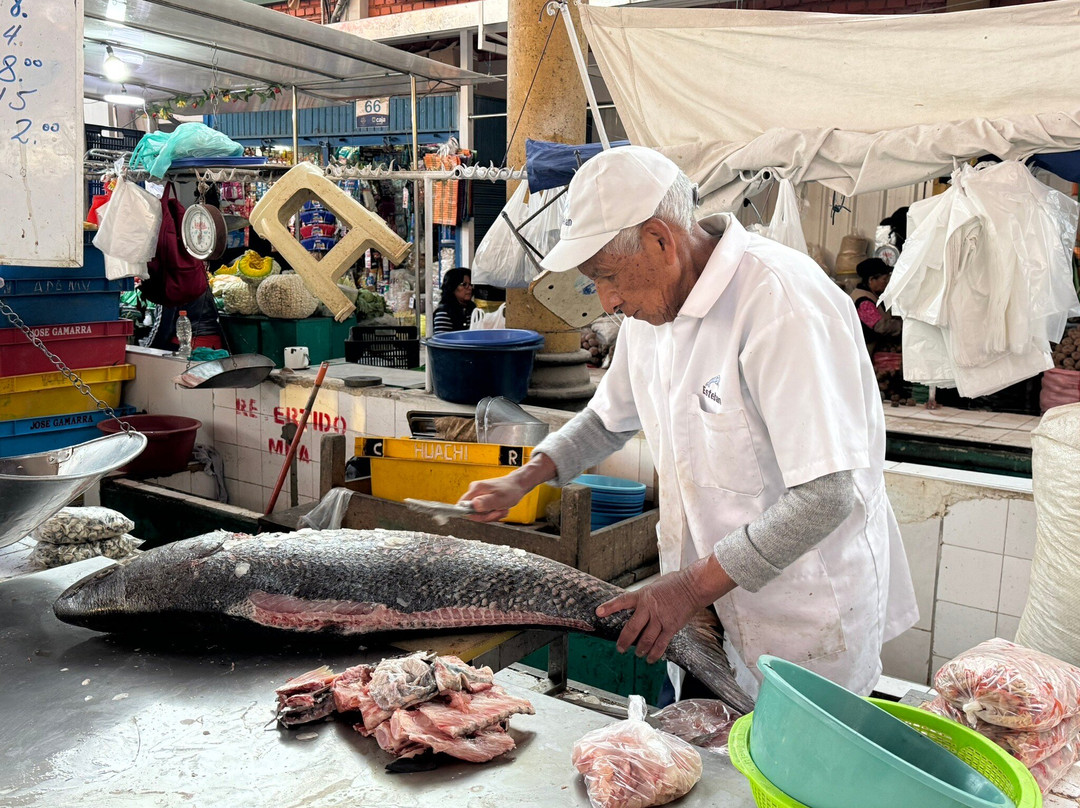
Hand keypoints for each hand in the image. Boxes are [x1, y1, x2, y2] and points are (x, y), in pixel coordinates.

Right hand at [461, 453, 557, 522]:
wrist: (518, 485)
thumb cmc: (510, 490)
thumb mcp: (499, 499)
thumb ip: (485, 503)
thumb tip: (473, 506)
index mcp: (476, 489)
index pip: (462, 505)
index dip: (472, 514)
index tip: (484, 515)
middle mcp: (475, 491)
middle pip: (472, 512)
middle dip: (486, 516)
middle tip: (497, 511)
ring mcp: (479, 495)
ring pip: (480, 513)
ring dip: (492, 515)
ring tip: (501, 508)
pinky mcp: (484, 499)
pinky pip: (485, 512)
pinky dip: (494, 513)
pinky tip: (501, 508)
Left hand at [595, 554, 734, 663]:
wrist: (693, 586)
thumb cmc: (675, 583)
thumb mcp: (654, 586)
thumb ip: (644, 598)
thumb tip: (636, 606)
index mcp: (643, 595)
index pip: (623, 601)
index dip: (610, 607)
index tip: (599, 612)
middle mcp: (649, 608)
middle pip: (632, 628)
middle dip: (624, 641)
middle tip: (620, 649)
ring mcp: (660, 618)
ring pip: (646, 639)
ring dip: (640, 650)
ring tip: (637, 654)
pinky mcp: (671, 627)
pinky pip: (660, 644)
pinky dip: (654, 653)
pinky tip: (650, 659)